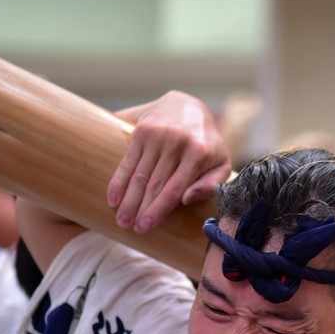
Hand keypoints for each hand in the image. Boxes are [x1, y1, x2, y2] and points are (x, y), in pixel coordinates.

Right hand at [108, 91, 230, 232]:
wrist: (189, 106)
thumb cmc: (207, 143)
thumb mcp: (221, 162)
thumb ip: (212, 184)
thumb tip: (187, 199)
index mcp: (198, 152)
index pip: (174, 188)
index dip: (158, 210)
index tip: (146, 226)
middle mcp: (176, 142)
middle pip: (153, 183)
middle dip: (140, 208)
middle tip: (129, 227)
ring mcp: (157, 135)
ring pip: (139, 174)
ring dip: (127, 199)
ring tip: (120, 219)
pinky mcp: (141, 130)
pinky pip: (128, 160)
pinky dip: (119, 181)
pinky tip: (112, 198)